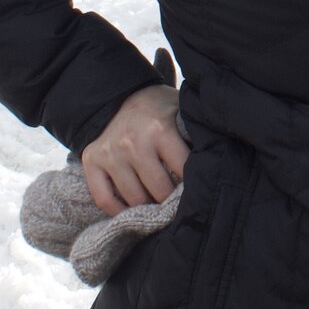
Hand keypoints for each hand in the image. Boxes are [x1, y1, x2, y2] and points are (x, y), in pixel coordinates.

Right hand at [82, 83, 187, 213]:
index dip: (193, 183)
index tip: (198, 189)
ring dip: (148, 207)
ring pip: (134, 199)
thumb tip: (215, 160)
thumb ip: (195, 132)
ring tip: (159, 206)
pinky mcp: (92, 160)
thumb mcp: (180, 109)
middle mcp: (132, 142)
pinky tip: (132, 212)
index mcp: (159, 129)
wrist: (118, 95)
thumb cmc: (157, 108)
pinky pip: (104, 198)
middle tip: (178, 203)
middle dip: (171, 200)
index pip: (183, 170)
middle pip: (158, 190)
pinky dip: (118, 212)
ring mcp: (110, 152)